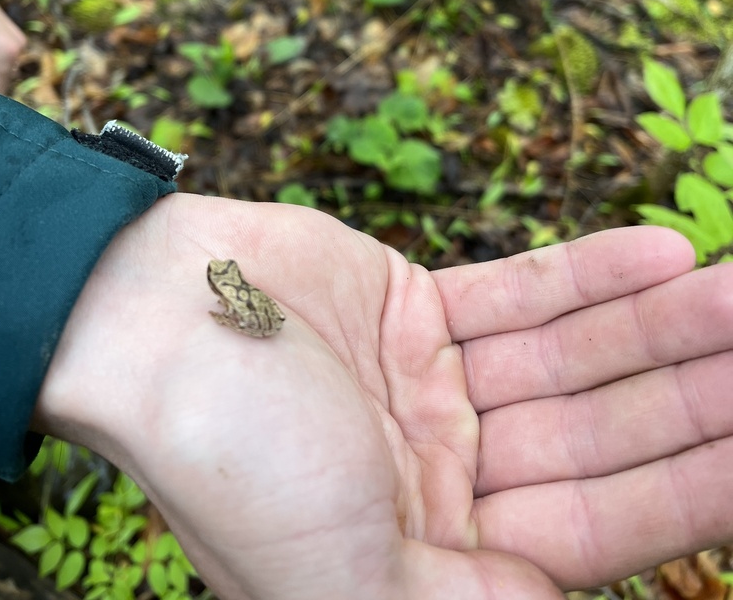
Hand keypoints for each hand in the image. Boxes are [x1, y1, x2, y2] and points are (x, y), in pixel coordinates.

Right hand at [35, 195, 732, 598]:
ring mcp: (435, 384)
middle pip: (601, 429)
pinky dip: (590, 274)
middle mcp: (446, 472)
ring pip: (574, 354)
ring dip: (661, 325)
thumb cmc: (233, 462)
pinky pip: (521, 292)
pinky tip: (664, 255)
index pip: (603, 522)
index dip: (695, 481)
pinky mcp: (417, 307)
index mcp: (437, 554)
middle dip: (693, 390)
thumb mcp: (346, 582)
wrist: (144, 323)